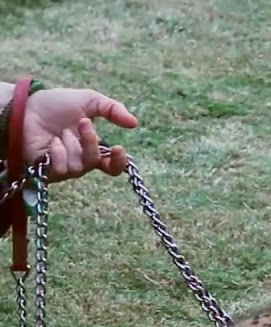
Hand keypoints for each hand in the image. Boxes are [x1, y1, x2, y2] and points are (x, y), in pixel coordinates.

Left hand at [22, 87, 138, 182]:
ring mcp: (64, 166)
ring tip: (60, 132)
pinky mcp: (48, 171)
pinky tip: (52, 143)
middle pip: (95, 162)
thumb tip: (134, 123)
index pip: (112, 165)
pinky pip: (62, 169)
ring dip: (71, 144)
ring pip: (79, 166)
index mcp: (91, 146)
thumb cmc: (54, 105)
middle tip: (82, 123)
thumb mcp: (89, 101)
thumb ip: (113, 109)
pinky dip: (59, 152)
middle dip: (90, 142)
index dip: (119, 162)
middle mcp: (80, 159)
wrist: (26, 108)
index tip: (119, 148)